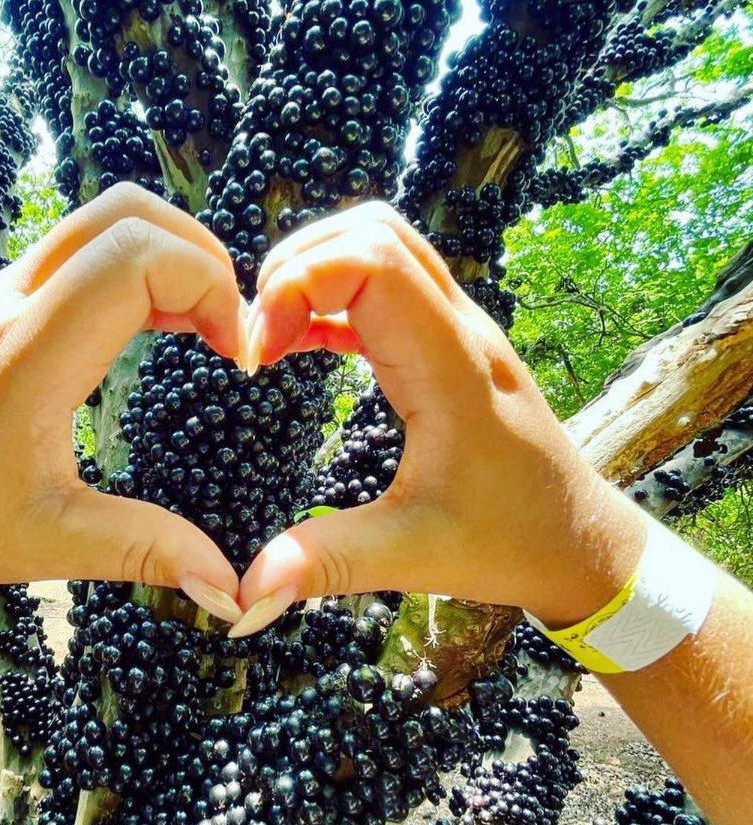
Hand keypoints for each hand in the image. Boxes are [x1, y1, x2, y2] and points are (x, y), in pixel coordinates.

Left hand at [0, 183, 245, 622]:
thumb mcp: (52, 543)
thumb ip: (145, 550)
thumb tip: (231, 586)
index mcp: (23, 360)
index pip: (130, 260)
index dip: (207, 286)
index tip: (235, 356)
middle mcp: (8, 303)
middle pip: (125, 213)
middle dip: (201, 254)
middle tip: (230, 329)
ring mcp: (0, 291)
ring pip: (103, 217)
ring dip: (172, 253)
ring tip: (206, 326)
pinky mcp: (1, 298)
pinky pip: (83, 245)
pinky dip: (140, 264)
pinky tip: (164, 324)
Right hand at [233, 202, 646, 635]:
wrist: (580, 543)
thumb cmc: (509, 543)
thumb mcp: (412, 557)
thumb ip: (326, 563)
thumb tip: (244, 593)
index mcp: (451, 368)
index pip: (371, 260)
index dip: (297, 283)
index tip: (258, 354)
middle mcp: (461, 331)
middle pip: (374, 232)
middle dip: (297, 264)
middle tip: (259, 335)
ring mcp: (461, 333)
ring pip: (385, 247)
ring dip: (318, 271)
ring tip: (274, 336)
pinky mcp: (451, 348)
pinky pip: (388, 289)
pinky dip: (335, 298)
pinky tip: (300, 344)